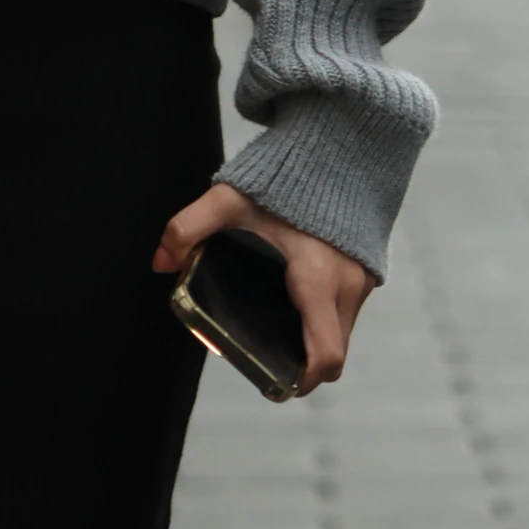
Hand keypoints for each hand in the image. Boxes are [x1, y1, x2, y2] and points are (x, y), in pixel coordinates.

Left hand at [153, 181, 374, 396]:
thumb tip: (160, 262)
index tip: (277, 385)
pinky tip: (292, 299)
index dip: (302, 381)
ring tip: (273, 324)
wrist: (339, 142)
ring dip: (313, 339)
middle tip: (263, 354)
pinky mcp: (367, 269)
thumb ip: (189, 228)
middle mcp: (348, 285)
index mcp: (317, 277)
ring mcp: (363, 279)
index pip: (325, 355)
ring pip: (342, 332)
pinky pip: (347, 311)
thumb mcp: (229, 198)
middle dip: (302, 362)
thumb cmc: (286, 173)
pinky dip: (324, 317)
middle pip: (333, 350)